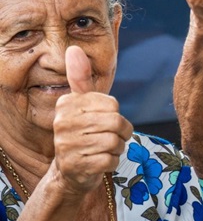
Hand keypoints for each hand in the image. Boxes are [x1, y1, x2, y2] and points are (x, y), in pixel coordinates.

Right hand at [52, 46, 132, 196]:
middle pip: (116, 123)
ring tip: (103, 150)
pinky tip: (99, 163)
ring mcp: (67, 146)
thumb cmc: (83, 131)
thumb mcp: (82, 104)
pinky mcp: (76, 166)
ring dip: (116, 148)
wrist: (70, 171)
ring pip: (115, 142)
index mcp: (67, 104)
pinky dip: (112, 162)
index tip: (103, 121)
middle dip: (121, 133)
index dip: (116, 114)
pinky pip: (111, 160)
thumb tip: (74, 49)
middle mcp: (63, 123)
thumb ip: (80, 78)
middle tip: (109, 138)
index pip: (112, 104)